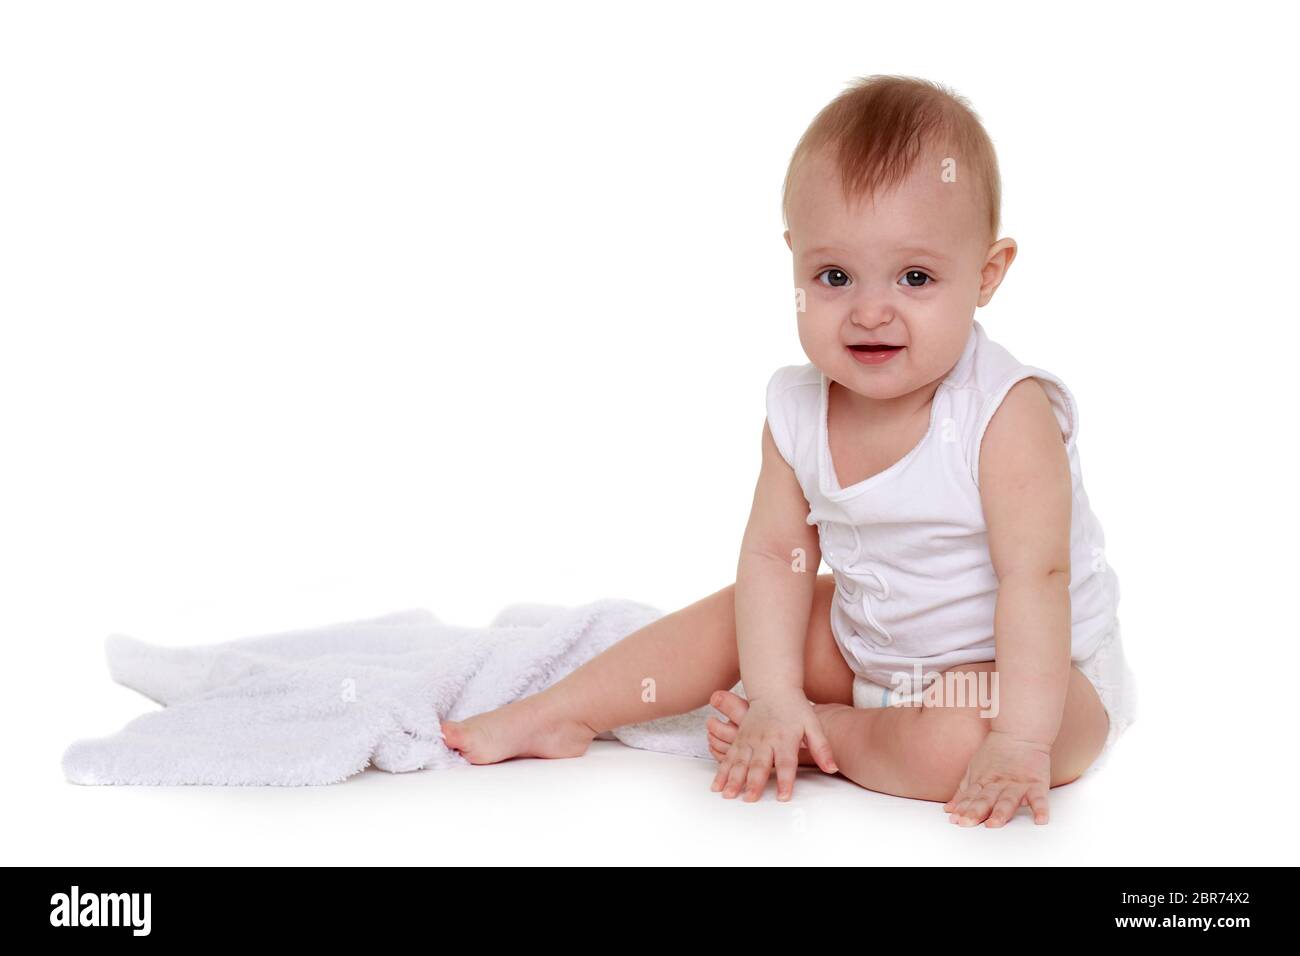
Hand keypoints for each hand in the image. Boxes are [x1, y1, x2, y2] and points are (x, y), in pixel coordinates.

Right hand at [708, 689, 837, 801]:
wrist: (773, 689)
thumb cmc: (795, 709)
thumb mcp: (813, 725)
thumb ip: (822, 748)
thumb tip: (832, 768)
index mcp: (785, 738)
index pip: (786, 763)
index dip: (785, 780)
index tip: (783, 796)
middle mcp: (765, 740)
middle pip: (759, 764)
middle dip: (754, 782)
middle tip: (750, 799)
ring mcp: (749, 739)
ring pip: (740, 762)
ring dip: (733, 779)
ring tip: (728, 794)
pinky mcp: (739, 739)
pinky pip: (728, 757)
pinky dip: (721, 772)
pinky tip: (717, 786)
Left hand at [944, 730, 1051, 826]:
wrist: (1020, 732)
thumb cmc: (996, 753)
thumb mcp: (974, 769)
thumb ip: (963, 791)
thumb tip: (949, 810)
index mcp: (983, 781)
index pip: (971, 797)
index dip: (963, 808)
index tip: (954, 820)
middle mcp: (999, 784)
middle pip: (986, 799)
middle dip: (976, 811)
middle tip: (966, 823)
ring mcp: (1017, 784)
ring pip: (1008, 800)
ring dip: (1001, 812)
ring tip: (994, 823)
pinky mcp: (1037, 784)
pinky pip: (1039, 798)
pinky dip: (1041, 809)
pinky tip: (1040, 820)